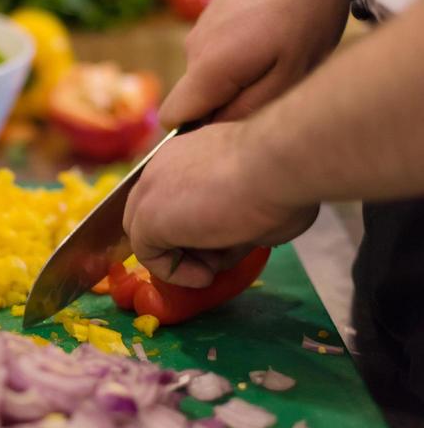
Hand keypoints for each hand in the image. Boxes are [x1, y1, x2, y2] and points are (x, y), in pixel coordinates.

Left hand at [123, 122, 318, 287]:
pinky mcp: (147, 215)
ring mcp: (150, 187)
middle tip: (220, 258)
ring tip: (216, 267)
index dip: (198, 224)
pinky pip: (146, 252)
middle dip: (186, 242)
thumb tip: (238, 241)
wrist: (277, 166)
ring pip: (151, 232)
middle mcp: (165, 164)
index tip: (228, 241)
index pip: (178, 194)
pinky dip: (172, 271)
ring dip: (181, 257)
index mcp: (191, 153)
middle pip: (160, 213)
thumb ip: (239, 221)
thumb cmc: (282, 180)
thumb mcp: (259, 203)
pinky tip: (204, 274)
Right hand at [159, 0, 351, 129]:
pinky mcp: (217, 9)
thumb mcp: (291, 73)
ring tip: (287, 54)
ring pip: (213, 72)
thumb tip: (217, 131)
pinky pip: (221, 48)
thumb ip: (249, 109)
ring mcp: (204, 24)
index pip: (172, 119)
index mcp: (206, 66)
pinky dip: (245, 50)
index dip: (198, 134)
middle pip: (197, 97)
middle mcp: (194, 46)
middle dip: (229, 103)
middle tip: (279, 88)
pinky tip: (282, 32)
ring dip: (242, 76)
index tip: (236, 130)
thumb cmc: (307, 7)